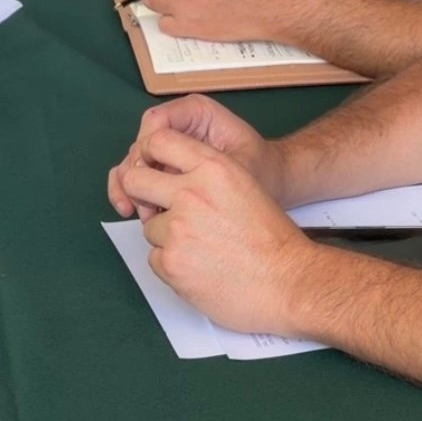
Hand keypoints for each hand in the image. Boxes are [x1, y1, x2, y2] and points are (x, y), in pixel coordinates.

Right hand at [108, 93, 279, 219]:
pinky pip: (139, 174)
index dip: (146, 149)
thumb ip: (205, 166)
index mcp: (197, 112)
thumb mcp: (239, 165)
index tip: (149, 179)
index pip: (156, 122)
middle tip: (142, 204)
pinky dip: (130, 191)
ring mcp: (170, 146)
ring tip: (135, 212)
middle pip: (140, 142)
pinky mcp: (165, 165)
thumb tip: (163, 173)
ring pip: (134, 159)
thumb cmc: (262, 169)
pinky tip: (130, 211)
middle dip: (135, 174)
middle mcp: (179, 124)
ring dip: (129, 186)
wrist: (272, 181)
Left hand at [125, 130, 318, 335]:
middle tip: (158, 205)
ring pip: (149, 226)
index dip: (149, 153)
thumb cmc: (270, 236)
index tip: (151, 165)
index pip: (159, 140)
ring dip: (167, 236)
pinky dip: (172, 264)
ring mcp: (178, 229)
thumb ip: (205, 174)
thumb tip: (166, 174)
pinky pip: (155, 258)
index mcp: (214, 166)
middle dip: (141, 192)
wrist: (287, 280)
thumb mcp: (242, 184)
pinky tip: (200, 266)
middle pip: (135, 179)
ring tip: (201, 247)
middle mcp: (191, 192)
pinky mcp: (171, 264)